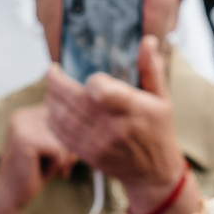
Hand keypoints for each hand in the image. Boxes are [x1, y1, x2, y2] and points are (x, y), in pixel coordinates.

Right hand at [0, 102, 74, 213]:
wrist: (8, 197)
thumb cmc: (33, 173)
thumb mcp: (51, 147)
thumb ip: (65, 133)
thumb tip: (90, 125)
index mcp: (27, 113)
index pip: (65, 116)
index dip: (70, 137)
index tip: (64, 157)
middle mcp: (22, 114)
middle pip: (67, 126)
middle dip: (69, 149)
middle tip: (60, 167)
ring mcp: (22, 126)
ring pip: (65, 138)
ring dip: (63, 158)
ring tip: (48, 169)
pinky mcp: (25, 140)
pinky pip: (59, 150)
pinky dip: (57, 165)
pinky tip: (42, 172)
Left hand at [44, 38, 182, 205]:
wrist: (153, 173)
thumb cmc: (158, 131)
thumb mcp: (162, 98)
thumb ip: (151, 69)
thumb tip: (147, 40)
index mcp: (133, 110)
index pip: (100, 91)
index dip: (93, 81)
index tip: (93, 77)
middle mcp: (113, 128)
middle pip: (74, 101)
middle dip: (57, 83)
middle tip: (52, 71)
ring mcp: (98, 143)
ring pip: (63, 117)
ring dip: (51, 99)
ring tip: (51, 88)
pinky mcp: (87, 155)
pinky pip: (61, 135)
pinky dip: (52, 119)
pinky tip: (52, 108)